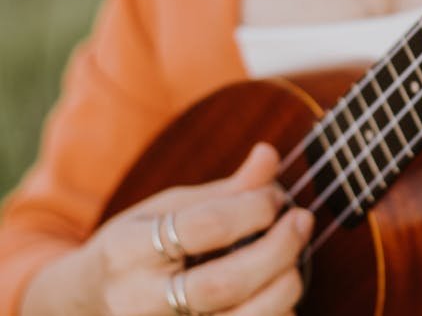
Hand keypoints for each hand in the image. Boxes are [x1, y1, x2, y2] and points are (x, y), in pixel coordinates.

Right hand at [23, 144, 312, 315]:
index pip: (204, 226)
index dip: (252, 207)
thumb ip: (224, 190)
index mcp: (128, 250)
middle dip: (277, 250)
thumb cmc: (137, 247)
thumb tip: (270, 155)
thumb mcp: (166, 209)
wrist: (84, 304)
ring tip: (297, 261)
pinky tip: (282, 296)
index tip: (275, 196)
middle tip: (303, 221)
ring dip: (282, 288)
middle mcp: (137, 301)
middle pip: (222, 284)